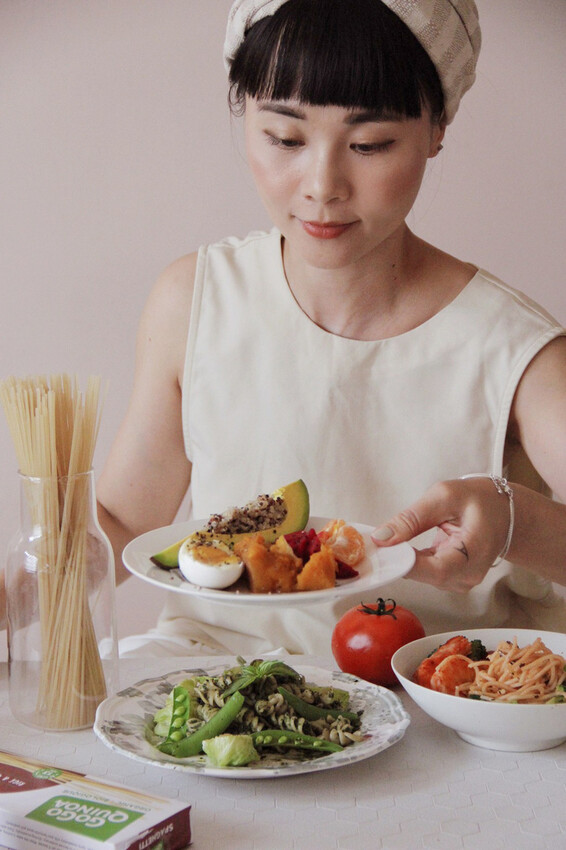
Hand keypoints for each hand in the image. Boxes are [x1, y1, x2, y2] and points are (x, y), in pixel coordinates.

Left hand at [370, 478, 511, 592]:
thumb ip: (411, 518)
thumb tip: (380, 538)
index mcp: (473, 555)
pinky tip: (399, 546)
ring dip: (401, 560)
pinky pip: (423, 573)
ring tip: (388, 540)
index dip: (402, 563)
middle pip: (423, 576)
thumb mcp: (444, 496)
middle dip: (396, 559)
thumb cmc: (478, 500)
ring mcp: (459, 581)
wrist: (503, 512)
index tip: (378, 550)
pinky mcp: (450, 579)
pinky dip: (409, 560)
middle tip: (374, 542)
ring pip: (419, 576)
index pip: (433, 570)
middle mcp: (467, 576)